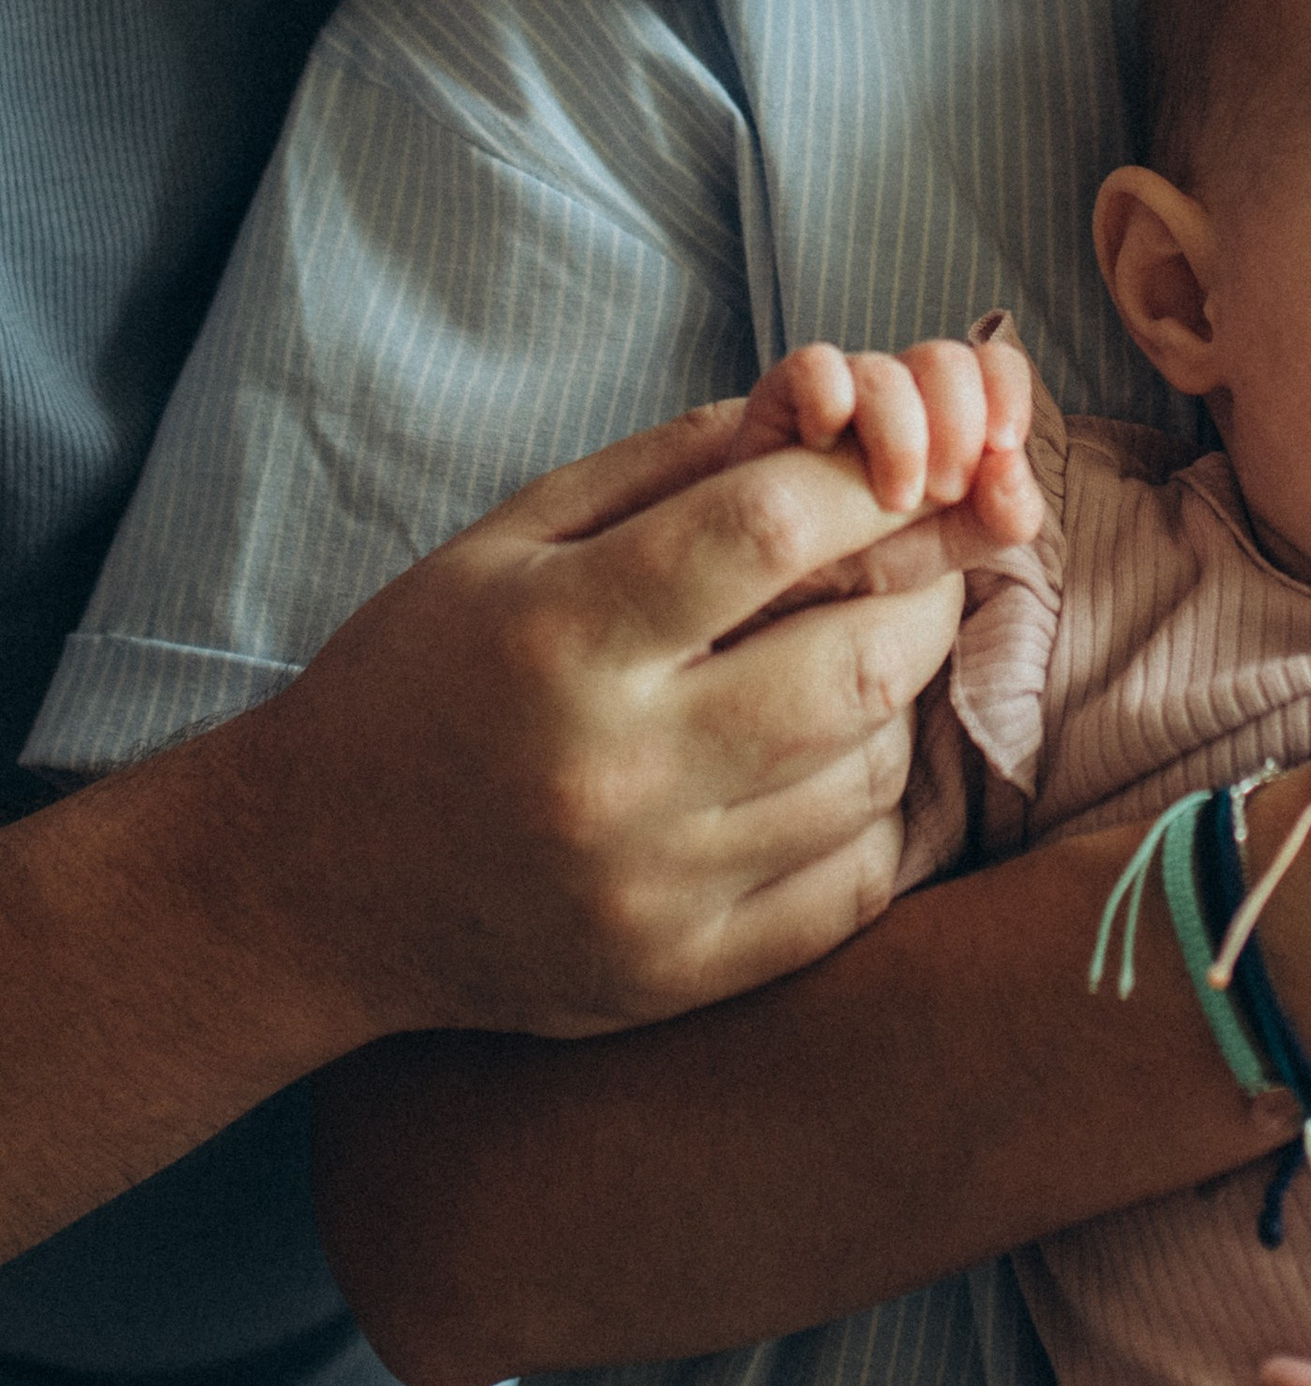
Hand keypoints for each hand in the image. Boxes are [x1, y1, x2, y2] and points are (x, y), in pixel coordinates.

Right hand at [207, 397, 971, 1041]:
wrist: (309, 882)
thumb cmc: (419, 679)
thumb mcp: (506, 540)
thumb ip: (667, 466)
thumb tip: (830, 412)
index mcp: (561, 637)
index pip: (769, 532)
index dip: (868, 487)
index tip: (906, 471)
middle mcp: (614, 769)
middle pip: (861, 663)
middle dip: (925, 592)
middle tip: (922, 567)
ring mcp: (653, 887)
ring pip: (872, 773)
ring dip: (897, 704)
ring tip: (853, 666)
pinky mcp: (679, 973)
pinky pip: (853, 883)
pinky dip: (870, 816)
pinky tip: (826, 773)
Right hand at [725, 335, 1043, 605]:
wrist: (780, 581)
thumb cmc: (866, 555)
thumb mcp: (946, 548)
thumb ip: (999, 516)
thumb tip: (1013, 466)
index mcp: (946, 415)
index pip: (993, 365)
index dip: (1006, 392)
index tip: (1002, 445)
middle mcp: (897, 393)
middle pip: (945, 358)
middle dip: (957, 425)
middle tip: (942, 491)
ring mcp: (839, 392)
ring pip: (885, 370)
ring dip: (901, 438)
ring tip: (894, 501)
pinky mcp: (780, 400)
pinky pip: (813, 365)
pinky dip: (829, 400)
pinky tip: (825, 448)